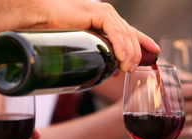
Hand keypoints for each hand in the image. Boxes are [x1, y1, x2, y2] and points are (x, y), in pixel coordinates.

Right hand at [0, 0, 159, 72]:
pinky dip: (121, 46)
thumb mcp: (86, 50)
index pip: (132, 33)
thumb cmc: (55, 36)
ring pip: (126, 35)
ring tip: (126, 69)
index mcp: (107, 24)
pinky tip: (122, 59)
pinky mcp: (97, 13)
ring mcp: (104, 14)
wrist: (36, 21)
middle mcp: (109, 17)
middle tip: (130, 70)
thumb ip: (101, 58)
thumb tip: (115, 72)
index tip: (155, 53)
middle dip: (137, 54)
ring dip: (129, 54)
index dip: (145, 43)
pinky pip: (115, 30)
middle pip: (132, 36)